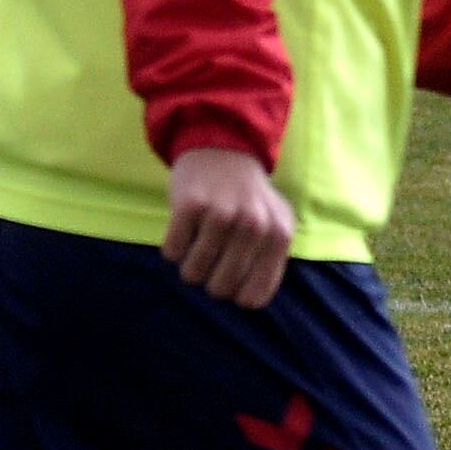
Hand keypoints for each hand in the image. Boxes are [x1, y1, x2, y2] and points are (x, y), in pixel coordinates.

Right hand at [164, 146, 297, 308]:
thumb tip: (249, 301)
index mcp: (278, 236)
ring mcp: (221, 214)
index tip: (231, 279)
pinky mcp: (190, 204)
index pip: (253, 297)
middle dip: (210, 280)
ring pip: (193, 273)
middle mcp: (253, 226)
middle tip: (212, 258)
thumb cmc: (248, 197)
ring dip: (189, 266)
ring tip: (197, 245)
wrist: (224, 148)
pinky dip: (173, 247)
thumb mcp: (275, 224)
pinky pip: (172, 252)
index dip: (236, 295)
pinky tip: (185, 228)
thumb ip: (270, 262)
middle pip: (220, 288)